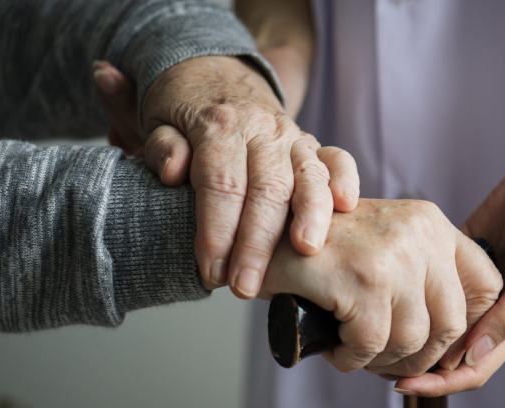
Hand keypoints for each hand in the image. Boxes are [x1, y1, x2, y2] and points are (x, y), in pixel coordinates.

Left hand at [92, 58, 359, 296]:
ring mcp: (292, 136)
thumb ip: (163, 146)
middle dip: (257, 242)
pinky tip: (346, 206)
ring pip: (307, 175)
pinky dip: (344, 179)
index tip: (210, 271)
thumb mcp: (158, 121)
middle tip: (245, 286)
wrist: (215, 75)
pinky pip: (337, 158)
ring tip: (306, 251)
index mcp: (220, 125)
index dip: (216, 231)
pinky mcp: (312, 144)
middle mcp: (262, 129)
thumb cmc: (185, 110)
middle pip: (266, 188)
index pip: (221, 183)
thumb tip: (175, 170)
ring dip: (310, 215)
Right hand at [258, 199, 502, 375]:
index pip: (486, 285)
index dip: (469, 327)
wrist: (263, 233)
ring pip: (412, 340)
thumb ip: (425, 274)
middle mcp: (419, 233)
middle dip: (420, 356)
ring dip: (381, 360)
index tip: (438, 346)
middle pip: (451, 324)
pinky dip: (351, 359)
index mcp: (431, 223)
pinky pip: (370, 346)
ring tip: (354, 350)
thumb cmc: (323, 249)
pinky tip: (335, 348)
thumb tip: (460, 339)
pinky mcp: (361, 280)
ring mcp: (392, 255)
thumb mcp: (385, 245)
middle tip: (387, 360)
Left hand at [394, 147, 504, 395]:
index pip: (473, 366)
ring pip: (439, 313)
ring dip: (414, 323)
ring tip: (378, 323)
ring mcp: (478, 278)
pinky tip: (392, 281)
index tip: (400, 386)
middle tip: (377, 359)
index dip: (439, 383)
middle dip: (417, 360)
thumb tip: (472, 355)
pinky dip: (417, 282)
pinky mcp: (467, 249)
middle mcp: (493, 305)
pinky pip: (436, 272)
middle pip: (450, 347)